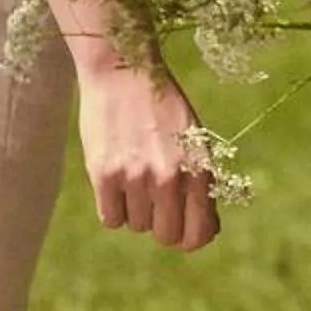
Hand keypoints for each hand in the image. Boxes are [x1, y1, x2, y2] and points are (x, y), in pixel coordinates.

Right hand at [76, 62, 220, 251]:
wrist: (123, 70)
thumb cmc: (163, 107)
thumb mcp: (196, 141)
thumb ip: (202, 184)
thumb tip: (206, 230)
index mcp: (197, 170)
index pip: (198, 232)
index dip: (191, 240)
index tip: (183, 235)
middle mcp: (168, 177)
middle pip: (165, 236)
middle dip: (163, 227)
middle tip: (156, 208)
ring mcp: (134, 177)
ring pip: (137, 225)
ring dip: (136, 210)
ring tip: (134, 179)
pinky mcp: (103, 173)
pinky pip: (110, 218)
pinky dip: (113, 208)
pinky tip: (116, 185)